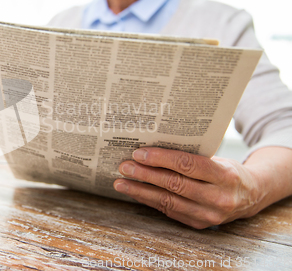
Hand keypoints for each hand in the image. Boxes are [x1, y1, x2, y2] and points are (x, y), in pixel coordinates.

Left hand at [113, 148, 264, 228]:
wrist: (250, 196)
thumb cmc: (227, 171)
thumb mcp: (217, 158)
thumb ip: (191, 156)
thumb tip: (152, 147)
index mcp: (224, 176)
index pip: (187, 165)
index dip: (161, 158)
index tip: (139, 153)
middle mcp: (218, 198)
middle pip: (174, 184)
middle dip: (145, 174)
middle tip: (124, 167)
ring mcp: (208, 215)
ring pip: (167, 201)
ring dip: (140, 191)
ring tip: (121, 183)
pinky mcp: (199, 224)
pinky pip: (169, 211)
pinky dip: (150, 200)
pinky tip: (136, 192)